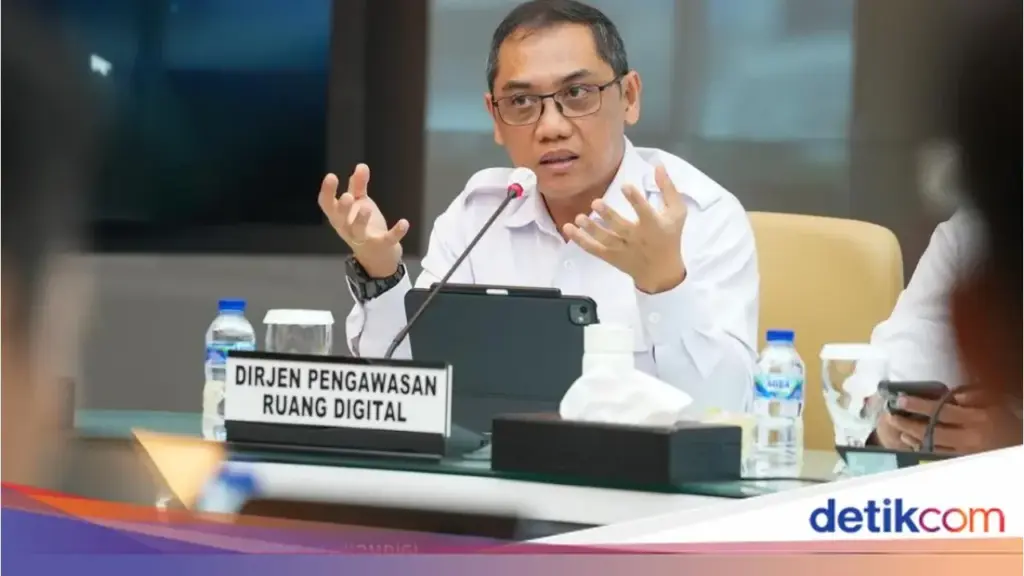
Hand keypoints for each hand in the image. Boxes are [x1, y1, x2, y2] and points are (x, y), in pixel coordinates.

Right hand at [318, 164, 408, 276]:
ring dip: (361, 220)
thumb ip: (359, 186)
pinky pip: (388, 240)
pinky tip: (404, 222)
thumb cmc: (364, 225)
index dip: (327, 192)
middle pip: (341, 219)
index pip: (327, 205)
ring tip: (367, 208)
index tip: (331, 176)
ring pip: (358, 231)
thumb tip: (361, 166)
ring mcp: (364, 238)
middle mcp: (348, 229)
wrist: (377, 256)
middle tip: (348, 196)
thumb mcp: (360, 204)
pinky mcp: (381, 245)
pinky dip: (396, 232)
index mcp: (340, 217)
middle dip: (343, 208)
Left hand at [562, 165, 686, 293]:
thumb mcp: (677, 212)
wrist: (661, 271)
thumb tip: (658, 165)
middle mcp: (637, 238)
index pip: (644, 212)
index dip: (635, 200)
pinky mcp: (611, 257)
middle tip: (595, 203)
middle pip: (621, 227)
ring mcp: (622, 249)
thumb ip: (668, 189)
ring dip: (591, 229)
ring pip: (605, 240)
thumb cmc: (670, 237)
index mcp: (654, 226)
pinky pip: (594, 249)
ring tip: (579, 218)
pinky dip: (581, 240)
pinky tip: (569, 229)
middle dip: (608, 216)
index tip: (625, 186)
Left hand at [880, 390, 1019, 453]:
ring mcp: (967, 453)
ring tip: (899, 430)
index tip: (901, 400)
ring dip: (913, 438)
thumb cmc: (1006, 421)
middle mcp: (970, 438)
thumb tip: (954, 397)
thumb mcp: (995, 402)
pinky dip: (924, 449)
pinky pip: (939, 457)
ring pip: (933, 447)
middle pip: (932, 431)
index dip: (919, 405)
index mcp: (977, 419)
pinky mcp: (964, 462)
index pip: (941, 411)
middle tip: (892, 416)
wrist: (1017, 446)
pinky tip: (913, 443)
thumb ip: (975, 395)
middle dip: (909, 424)